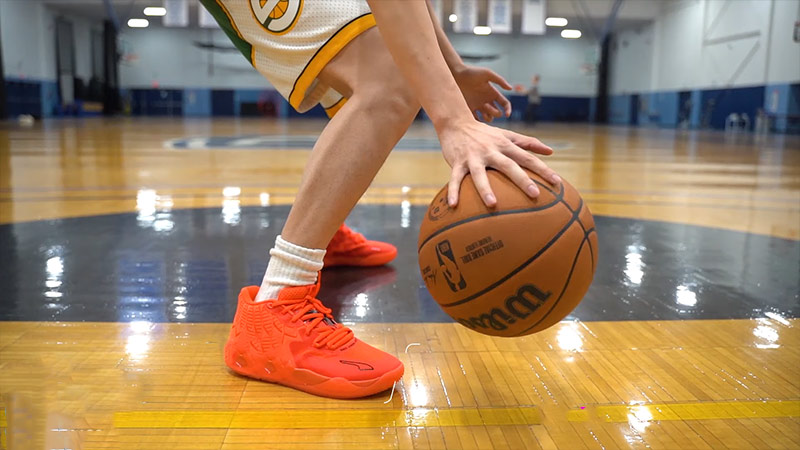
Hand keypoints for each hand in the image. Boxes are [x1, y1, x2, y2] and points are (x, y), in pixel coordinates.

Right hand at [438, 120, 559, 207]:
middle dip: (522, 180)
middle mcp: (491, 151)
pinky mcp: (457, 163)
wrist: (455, 122)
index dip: (543, 169)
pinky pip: (455, 179)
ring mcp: (473, 157)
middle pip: (509, 166)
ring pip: (480, 174)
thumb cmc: (484, 133)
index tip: (556, 182)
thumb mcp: (507, 134)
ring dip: (485, 189)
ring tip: (492, 204)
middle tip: (535, 194)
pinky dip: (453, 191)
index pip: (527, 158)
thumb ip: (528, 143)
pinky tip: (452, 205)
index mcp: (505, 145)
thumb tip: (551, 152)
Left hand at [453, 65, 512, 122]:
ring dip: (488, 118)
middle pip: (497, 113)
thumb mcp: (487, 74)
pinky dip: (478, 122)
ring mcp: (478, 105)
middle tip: (485, 106)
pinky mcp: (469, 108)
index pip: (504, 104)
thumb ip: (499, 80)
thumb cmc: (472, 72)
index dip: (507, 110)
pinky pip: (476, 119)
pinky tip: (476, 118)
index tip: (507, 115)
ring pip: (488, 118)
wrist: (456, 74)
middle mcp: (487, 100)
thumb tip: (510, 88)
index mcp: (493, 93)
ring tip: (481, 113)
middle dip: (495, 113)